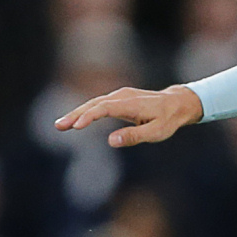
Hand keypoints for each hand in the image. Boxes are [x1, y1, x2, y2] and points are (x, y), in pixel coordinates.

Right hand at [54, 85, 203, 147]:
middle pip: (94, 104)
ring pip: (94, 103)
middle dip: (75, 115)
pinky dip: (85, 111)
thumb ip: (135, 136)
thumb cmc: (168, 119)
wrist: (177, 103)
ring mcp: (120, 95)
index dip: (89, 116)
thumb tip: (111, 141)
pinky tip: (75, 120)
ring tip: (61, 126)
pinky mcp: (118, 98)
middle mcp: (123, 96)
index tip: (76, 126)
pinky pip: (98, 104)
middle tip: (59, 127)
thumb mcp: (157, 132)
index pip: (105, 108)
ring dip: (77, 114)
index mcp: (131, 104)